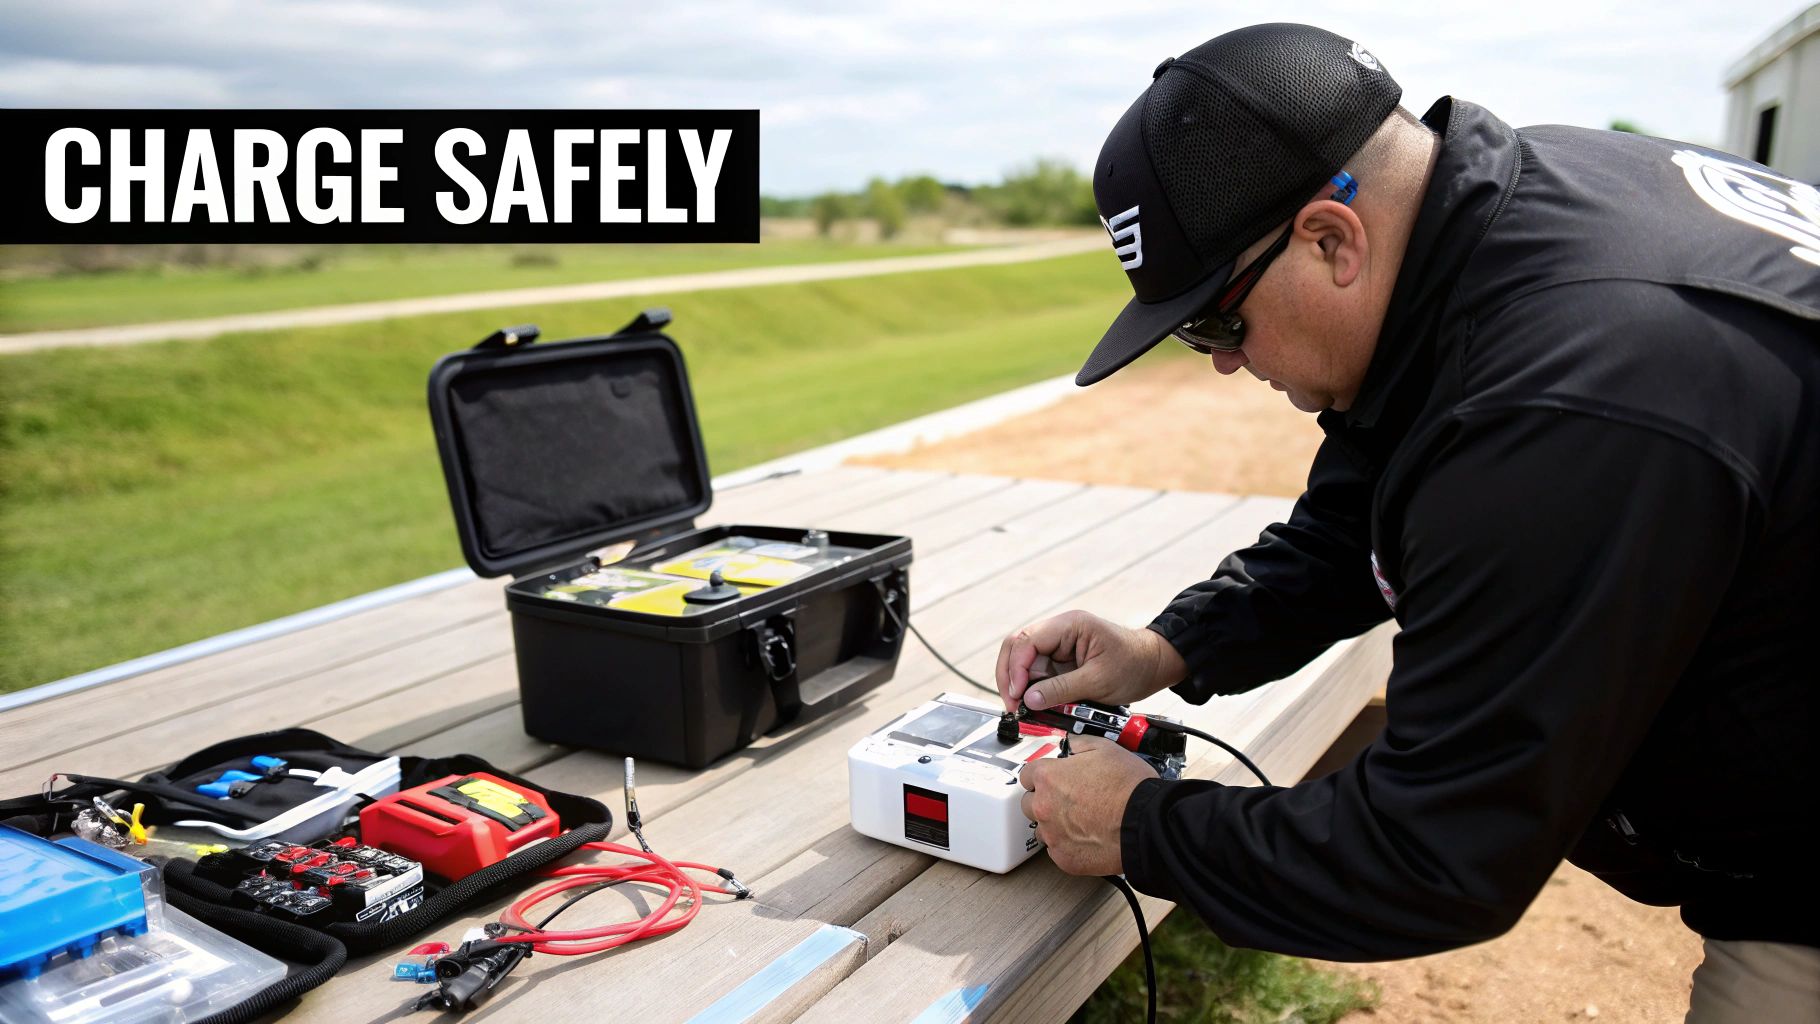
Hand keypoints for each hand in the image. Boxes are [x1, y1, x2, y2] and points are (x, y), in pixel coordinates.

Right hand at [995, 610, 1187, 712]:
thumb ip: (1062, 690)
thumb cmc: (1135, 665)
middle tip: (1012, 704)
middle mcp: (1059, 631)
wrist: (1155, 665)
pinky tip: (1033, 704)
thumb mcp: (1098, 681)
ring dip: (1019, 684)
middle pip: (1017, 647)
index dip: (1016, 668)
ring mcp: (1058, 645)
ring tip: (1022, 708)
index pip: (1027, 640)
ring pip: (1024, 662)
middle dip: (1010, 676)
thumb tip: (1029, 699)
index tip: (1017, 694)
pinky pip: (1038, 673)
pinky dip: (1032, 689)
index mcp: (1070, 625)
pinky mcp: (1061, 660)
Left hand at [1018, 735, 1157, 875]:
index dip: (1042, 776)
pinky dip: (1068, 845)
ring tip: (1081, 821)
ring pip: (1042, 829)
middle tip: (1070, 801)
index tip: (1051, 779)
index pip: (1027, 775)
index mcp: (1049, 777)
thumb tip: (1070, 745)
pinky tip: (1087, 838)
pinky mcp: (1064, 859)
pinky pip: (1057, 851)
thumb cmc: (1129, 788)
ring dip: (1055, 824)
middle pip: (1030, 803)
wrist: (1146, 823)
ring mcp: (1052, 835)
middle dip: (1046, 800)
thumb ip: (1079, 744)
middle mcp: (1044, 807)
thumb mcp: (1105, 749)